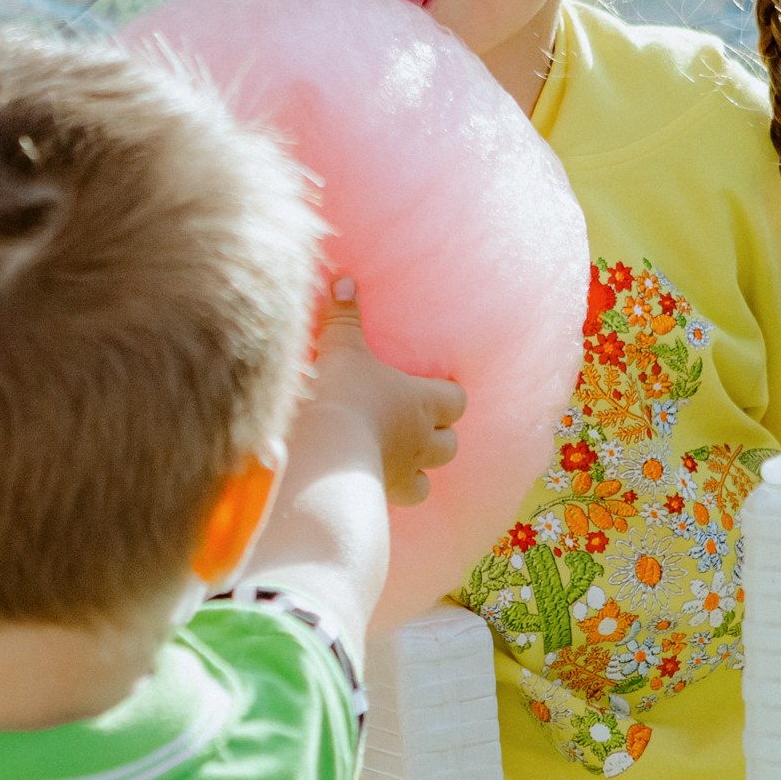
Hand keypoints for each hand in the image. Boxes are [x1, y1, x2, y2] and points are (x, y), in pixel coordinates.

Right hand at [308, 283, 463, 508]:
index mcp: (421, 401)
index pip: (456, 401)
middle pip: (451, 443)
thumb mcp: (340, 348)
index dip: (450, 394)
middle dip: (440, 434)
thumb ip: (343, 316)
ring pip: (430, 477)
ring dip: (423, 468)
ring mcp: (404, 472)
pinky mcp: (382, 496)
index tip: (439, 386)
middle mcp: (421, 440)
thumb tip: (344, 279)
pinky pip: (399, 500)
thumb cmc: (340, 394)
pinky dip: (393, 491)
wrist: (323, 454)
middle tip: (420, 422)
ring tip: (404, 457)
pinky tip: (376, 484)